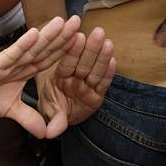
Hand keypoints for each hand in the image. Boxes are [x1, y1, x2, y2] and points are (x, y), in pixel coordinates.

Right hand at [0, 16, 72, 137]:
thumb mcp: (10, 111)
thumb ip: (29, 118)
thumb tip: (46, 133)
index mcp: (23, 71)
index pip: (48, 59)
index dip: (65, 49)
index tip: (83, 40)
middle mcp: (18, 64)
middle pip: (44, 48)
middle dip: (63, 36)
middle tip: (79, 19)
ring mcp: (6, 63)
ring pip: (31, 48)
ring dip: (47, 35)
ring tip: (63, 21)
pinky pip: (11, 54)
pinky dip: (23, 45)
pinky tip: (35, 33)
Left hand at [37, 24, 115, 138]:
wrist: (61, 117)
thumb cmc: (54, 109)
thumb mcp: (52, 113)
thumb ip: (54, 120)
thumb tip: (50, 134)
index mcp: (60, 79)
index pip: (67, 64)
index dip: (73, 51)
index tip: (78, 37)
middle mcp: (75, 80)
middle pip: (84, 63)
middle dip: (91, 48)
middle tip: (98, 31)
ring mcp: (87, 86)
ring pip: (95, 70)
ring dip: (102, 56)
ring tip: (108, 42)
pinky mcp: (97, 94)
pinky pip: (103, 83)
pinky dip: (108, 73)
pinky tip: (114, 60)